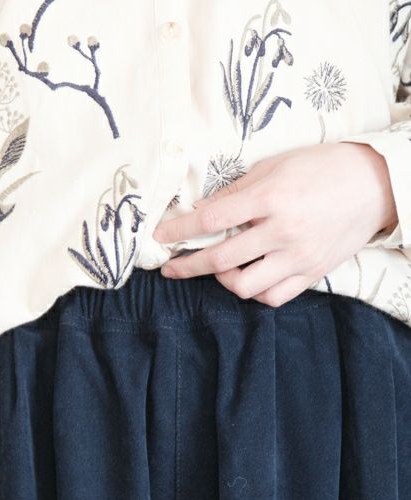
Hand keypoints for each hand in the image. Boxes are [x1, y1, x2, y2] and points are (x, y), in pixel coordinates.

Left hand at [154, 142, 397, 306]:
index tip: (160, 236)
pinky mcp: (311, 274)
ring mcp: (297, 256)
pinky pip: (272, 297)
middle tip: (170, 267)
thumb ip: (238, 191)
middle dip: (187, 266)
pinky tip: (249, 278)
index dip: (179, 230)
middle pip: (220, 259)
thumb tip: (201, 211)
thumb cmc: (322, 168)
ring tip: (219, 268)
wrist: (374, 184)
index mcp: (271, 198)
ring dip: (222, 281)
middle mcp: (282, 231)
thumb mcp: (276, 165)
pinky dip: (254, 292)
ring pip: (244, 286)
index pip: (212, 219)